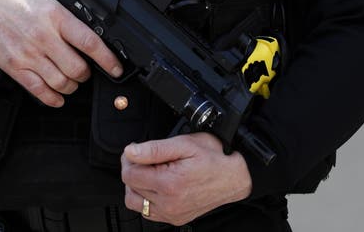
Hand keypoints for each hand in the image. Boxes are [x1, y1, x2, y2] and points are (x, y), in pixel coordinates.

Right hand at [0, 0, 122, 106]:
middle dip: (86, 75)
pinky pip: (39, 90)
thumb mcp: (47, 2)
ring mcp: (28, 55)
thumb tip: (90, 40)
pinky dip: (52, 98)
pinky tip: (57, 97)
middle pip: (77, 68)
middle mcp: (43, 37)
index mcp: (55, 17)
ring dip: (71, 87)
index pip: (89, 43)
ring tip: (71, 82)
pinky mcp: (14, 67)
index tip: (116, 69)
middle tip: (85, 72)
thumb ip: (67, 21)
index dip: (107, 60)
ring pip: (61, 83)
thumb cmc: (14, 2)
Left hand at [121, 133, 251, 225]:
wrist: (235, 177)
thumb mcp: (184, 144)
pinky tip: (157, 185)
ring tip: (151, 172)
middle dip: (133, 169)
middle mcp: (169, 203)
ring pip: (135, 202)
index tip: (138, 150)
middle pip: (130, 186)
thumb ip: (154, 149)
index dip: (130, 158)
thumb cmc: (213, 157)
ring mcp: (172, 214)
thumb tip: (131, 152)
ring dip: (136, 186)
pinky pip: (147, 212)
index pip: (129, 174)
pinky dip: (146, 199)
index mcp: (169, 183)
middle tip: (146, 158)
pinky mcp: (175, 219)